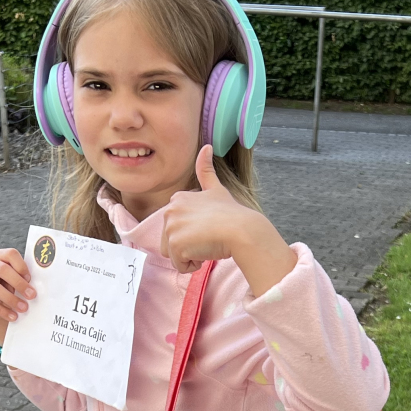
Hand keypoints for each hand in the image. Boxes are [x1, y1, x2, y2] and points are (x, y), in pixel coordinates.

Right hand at [0, 248, 34, 339]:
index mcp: (0, 255)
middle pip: (2, 269)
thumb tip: (35, 288)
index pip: (10, 254)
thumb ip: (24, 279)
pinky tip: (13, 316)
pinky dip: (2, 310)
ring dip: (11, 299)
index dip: (21, 266)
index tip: (30, 279)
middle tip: (32, 296)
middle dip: (19, 283)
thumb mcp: (16, 279)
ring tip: (24, 308)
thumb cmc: (10, 286)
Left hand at [159, 145, 256, 273]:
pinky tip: (205, 253)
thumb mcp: (216, 189)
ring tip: (206, 245)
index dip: (193, 232)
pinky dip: (192, 265)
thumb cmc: (232, 213)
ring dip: (190, 256)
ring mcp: (171, 227)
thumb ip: (206, 170)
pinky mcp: (175, 244)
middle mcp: (170, 210)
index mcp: (177, 199)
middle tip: (209, 238)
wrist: (241, 230)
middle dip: (189, 246)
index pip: (176, 227)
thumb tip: (206, 145)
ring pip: (173, 255)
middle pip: (170, 242)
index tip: (208, 228)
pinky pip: (178, 265)